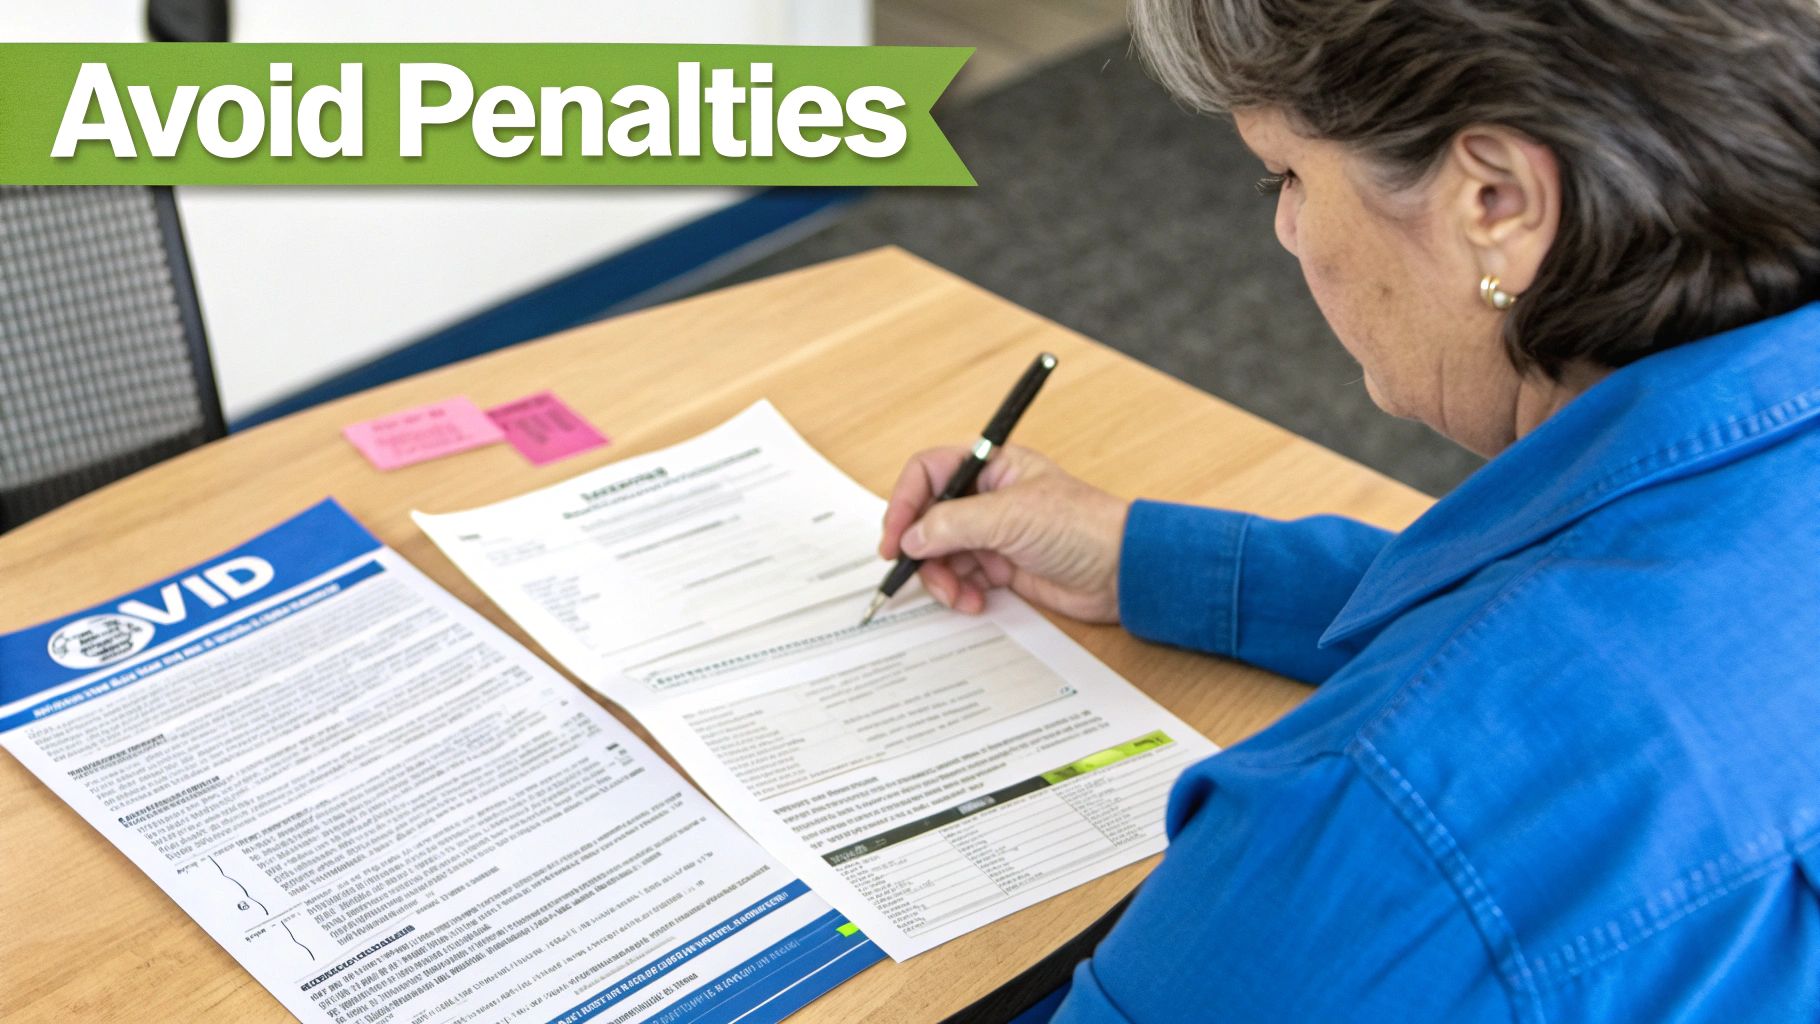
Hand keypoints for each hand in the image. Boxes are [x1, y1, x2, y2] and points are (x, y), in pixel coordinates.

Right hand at [878, 446, 1128, 622]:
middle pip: (928, 518)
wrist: (1122, 572)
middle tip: (914, 572)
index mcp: (990, 467)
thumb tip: (911, 537)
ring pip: (940, 554)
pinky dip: (960, 593)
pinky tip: (975, 602)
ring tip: (958, 595)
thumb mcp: (1011, 517)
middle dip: (920, 549)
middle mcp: (986, 497)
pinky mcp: (1001, 567)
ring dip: (941, 577)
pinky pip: (962, 579)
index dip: (904, 502)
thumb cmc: (1082, 527)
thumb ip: (954, 523)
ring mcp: (993, 534)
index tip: (895, 538)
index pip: (928, 473)